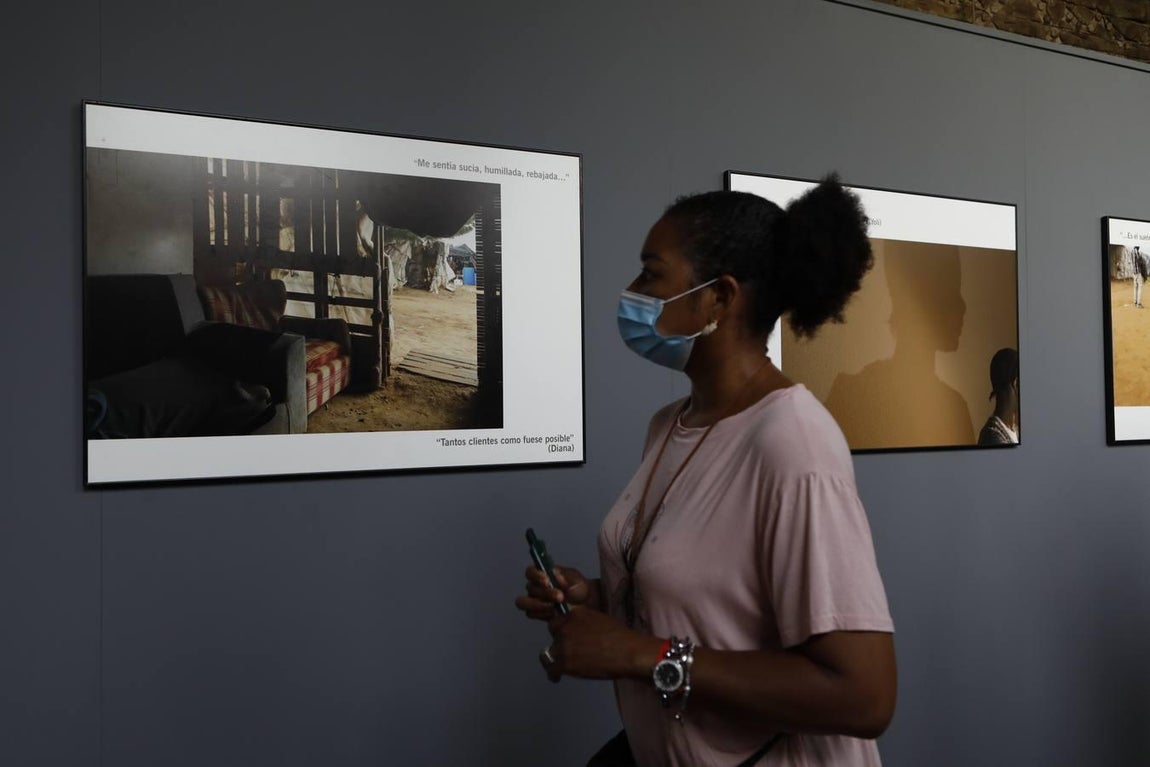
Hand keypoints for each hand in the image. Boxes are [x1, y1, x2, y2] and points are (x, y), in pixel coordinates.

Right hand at [515, 565, 593, 620]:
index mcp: (542, 574)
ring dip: (539, 604)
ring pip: (525, 602)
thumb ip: (565, 577)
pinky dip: (541, 613)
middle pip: (530, 588)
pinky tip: (554, 614)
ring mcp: (533, 600)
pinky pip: (531, 613)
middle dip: (544, 593)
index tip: (547, 580)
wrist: (585, 603)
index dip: (535, 575)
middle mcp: (535, 586)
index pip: (530, 571)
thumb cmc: (578, 586)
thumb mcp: (575, 579)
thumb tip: (555, 575)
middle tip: (560, 596)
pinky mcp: (536, 613)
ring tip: (555, 607)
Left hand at [542, 606, 656, 681]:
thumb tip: (578, 628)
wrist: (628, 653)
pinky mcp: (565, 663)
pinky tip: (557, 677)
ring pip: (551, 652)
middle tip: (571, 650)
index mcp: (574, 614)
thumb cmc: (620, 637)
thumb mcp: (599, 618)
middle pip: (553, 634)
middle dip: (560, 641)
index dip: (562, 629)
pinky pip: (551, 669)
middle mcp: (565, 627)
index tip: (567, 636)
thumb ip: (583, 621)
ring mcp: (564, 645)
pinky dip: (554, 674)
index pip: (557, 620)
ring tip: (566, 664)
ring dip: (558, 657)